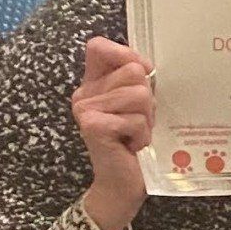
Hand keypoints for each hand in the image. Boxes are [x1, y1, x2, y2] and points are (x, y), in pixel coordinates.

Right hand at [72, 36, 154, 229]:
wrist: (122, 183)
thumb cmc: (134, 142)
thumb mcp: (138, 105)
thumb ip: (137, 80)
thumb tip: (144, 65)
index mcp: (92, 83)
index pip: (99, 46)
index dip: (126, 55)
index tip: (141, 77)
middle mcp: (83, 93)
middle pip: (132, 72)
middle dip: (147, 99)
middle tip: (137, 121)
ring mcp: (84, 109)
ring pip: (138, 95)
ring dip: (146, 119)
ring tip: (135, 134)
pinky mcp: (93, 126)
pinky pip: (135, 119)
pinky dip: (142, 135)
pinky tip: (131, 146)